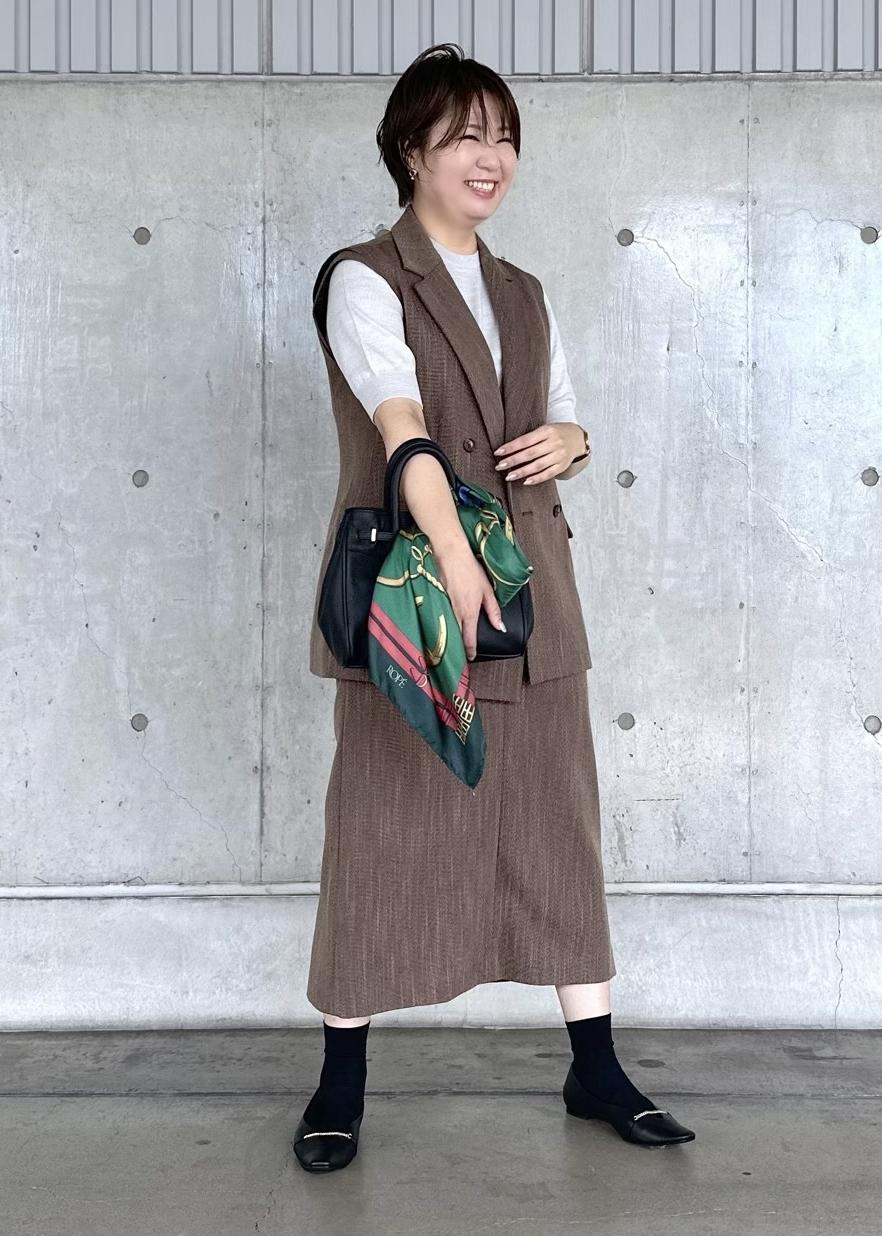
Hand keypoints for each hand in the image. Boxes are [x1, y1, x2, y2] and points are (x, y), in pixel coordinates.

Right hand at [433, 542, 505, 661]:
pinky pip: (439, 618)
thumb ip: (493, 610)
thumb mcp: (487, 590)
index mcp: (470, 612)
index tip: (470, 657)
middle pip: (456, 638)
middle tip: (459, 655)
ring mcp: (444, 607)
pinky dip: (441, 625)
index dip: (470, 651)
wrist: (450, 554)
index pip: (469, 639)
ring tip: (450, 644)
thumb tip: (500, 626)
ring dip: (449, 638)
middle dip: (457, 648)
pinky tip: (440, 627)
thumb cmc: (469, 569)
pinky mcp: (435, 601)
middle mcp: (456, 613)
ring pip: (446, 629)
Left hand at [493, 423, 584, 483]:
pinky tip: (526, 481)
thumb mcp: (544, 429)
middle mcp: (554, 443)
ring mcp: (559, 455)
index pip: (525, 440)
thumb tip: (509, 450)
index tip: (498, 453)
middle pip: (530, 454)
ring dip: (522, 472)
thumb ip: (530, 438)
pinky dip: (536, 478)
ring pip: (538, 465)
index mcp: (547, 431)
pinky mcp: (562, 466)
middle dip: (513, 461)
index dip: (511, 447)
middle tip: (499, 466)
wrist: (577, 438)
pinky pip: (548, 474)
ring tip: (509, 476)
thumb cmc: (556, 433)